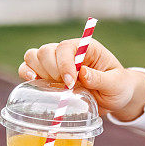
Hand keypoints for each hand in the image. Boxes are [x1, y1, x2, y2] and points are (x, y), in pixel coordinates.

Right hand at [18, 39, 144, 121]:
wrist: (115, 98)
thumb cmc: (118, 88)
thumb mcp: (116, 85)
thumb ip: (101, 79)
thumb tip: (82, 73)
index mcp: (85, 48)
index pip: (66, 47)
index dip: (64, 64)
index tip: (70, 83)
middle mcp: (68, 53)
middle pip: (46, 51)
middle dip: (52, 70)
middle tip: (66, 87)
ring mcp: (55, 64)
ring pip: (33, 57)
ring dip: (38, 71)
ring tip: (53, 85)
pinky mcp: (47, 77)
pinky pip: (27, 68)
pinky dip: (26, 74)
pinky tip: (33, 82)